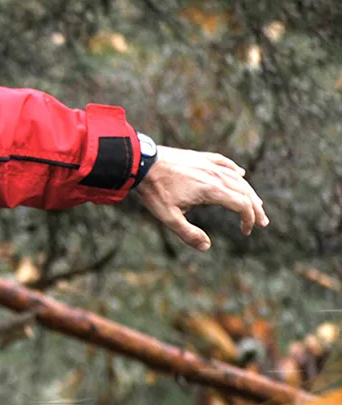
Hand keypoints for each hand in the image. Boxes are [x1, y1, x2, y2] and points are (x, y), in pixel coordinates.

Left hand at [132, 146, 268, 250]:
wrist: (141, 162)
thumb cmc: (154, 190)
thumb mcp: (168, 216)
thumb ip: (188, 233)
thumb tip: (206, 247)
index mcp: (211, 190)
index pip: (241, 205)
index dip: (249, 219)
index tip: (246, 231)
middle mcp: (215, 175)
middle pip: (244, 192)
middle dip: (255, 208)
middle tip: (262, 221)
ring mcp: (208, 164)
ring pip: (236, 178)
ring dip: (249, 192)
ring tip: (256, 203)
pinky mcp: (199, 157)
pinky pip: (223, 162)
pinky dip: (234, 170)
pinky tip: (239, 174)